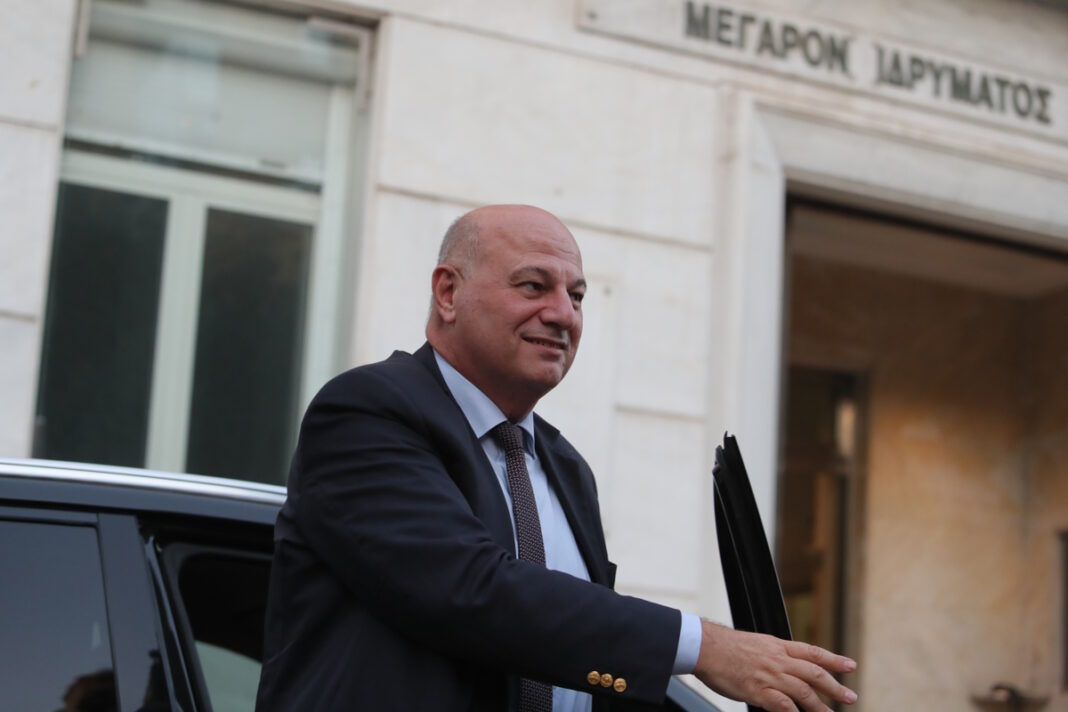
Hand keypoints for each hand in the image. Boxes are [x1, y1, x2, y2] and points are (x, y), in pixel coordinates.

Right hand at [693, 619, 857, 711]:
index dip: (833, 660)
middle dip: (835, 686)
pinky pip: (783, 705)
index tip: (850, 666)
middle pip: (814, 673)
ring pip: (803, 691)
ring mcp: (770, 675)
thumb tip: (784, 667)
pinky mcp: (758, 690)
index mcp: (778, 646)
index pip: (812, 652)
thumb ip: (772, 656)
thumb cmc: (725, 647)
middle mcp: (778, 659)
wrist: (706, 647)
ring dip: (820, 705)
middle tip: (850, 697)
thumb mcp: (756, 644)